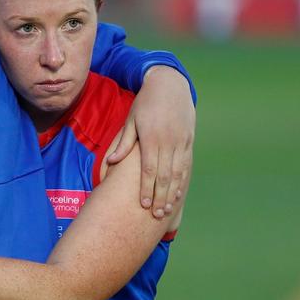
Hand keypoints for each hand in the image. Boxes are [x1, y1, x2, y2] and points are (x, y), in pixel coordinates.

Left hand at [106, 66, 195, 218]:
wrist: (170, 84)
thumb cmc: (145, 103)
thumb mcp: (131, 119)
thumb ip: (123, 143)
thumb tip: (111, 162)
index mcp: (152, 137)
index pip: (149, 169)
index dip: (146, 188)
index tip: (143, 204)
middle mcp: (168, 141)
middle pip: (164, 175)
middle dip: (160, 197)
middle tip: (156, 215)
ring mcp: (181, 141)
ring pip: (178, 173)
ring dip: (173, 193)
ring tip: (167, 210)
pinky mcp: (188, 140)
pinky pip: (186, 164)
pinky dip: (183, 180)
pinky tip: (179, 193)